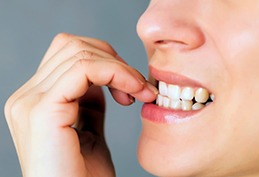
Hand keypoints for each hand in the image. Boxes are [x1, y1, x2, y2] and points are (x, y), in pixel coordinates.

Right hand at [4, 33, 156, 176]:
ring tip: (139, 92)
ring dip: (119, 67)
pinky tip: (132, 92)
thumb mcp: (89, 127)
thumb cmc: (85, 175)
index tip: (132, 85)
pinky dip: (115, 73)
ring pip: (79, 52)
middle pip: (72, 46)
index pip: (69, 53)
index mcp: (37, 99)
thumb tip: (102, 75)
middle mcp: (27, 96)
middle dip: (114, 60)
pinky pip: (84, 69)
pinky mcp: (42, 111)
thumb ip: (89, 99)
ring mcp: (30, 102)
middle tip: (138, 86)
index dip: (106, 60)